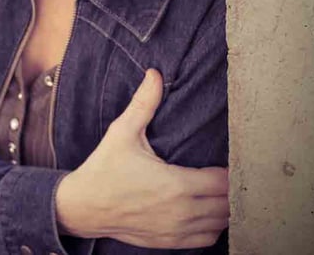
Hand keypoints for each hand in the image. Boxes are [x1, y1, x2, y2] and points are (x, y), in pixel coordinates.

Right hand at [54, 68, 228, 248]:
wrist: (82, 206)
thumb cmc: (103, 169)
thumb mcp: (122, 133)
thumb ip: (144, 104)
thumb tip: (155, 75)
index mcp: (175, 184)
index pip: (224, 181)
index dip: (230, 169)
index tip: (227, 158)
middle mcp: (181, 211)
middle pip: (228, 204)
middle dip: (230, 188)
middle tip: (225, 172)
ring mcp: (176, 231)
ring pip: (221, 224)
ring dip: (224, 208)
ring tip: (217, 191)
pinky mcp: (169, 242)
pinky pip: (207, 240)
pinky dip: (212, 227)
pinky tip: (205, 211)